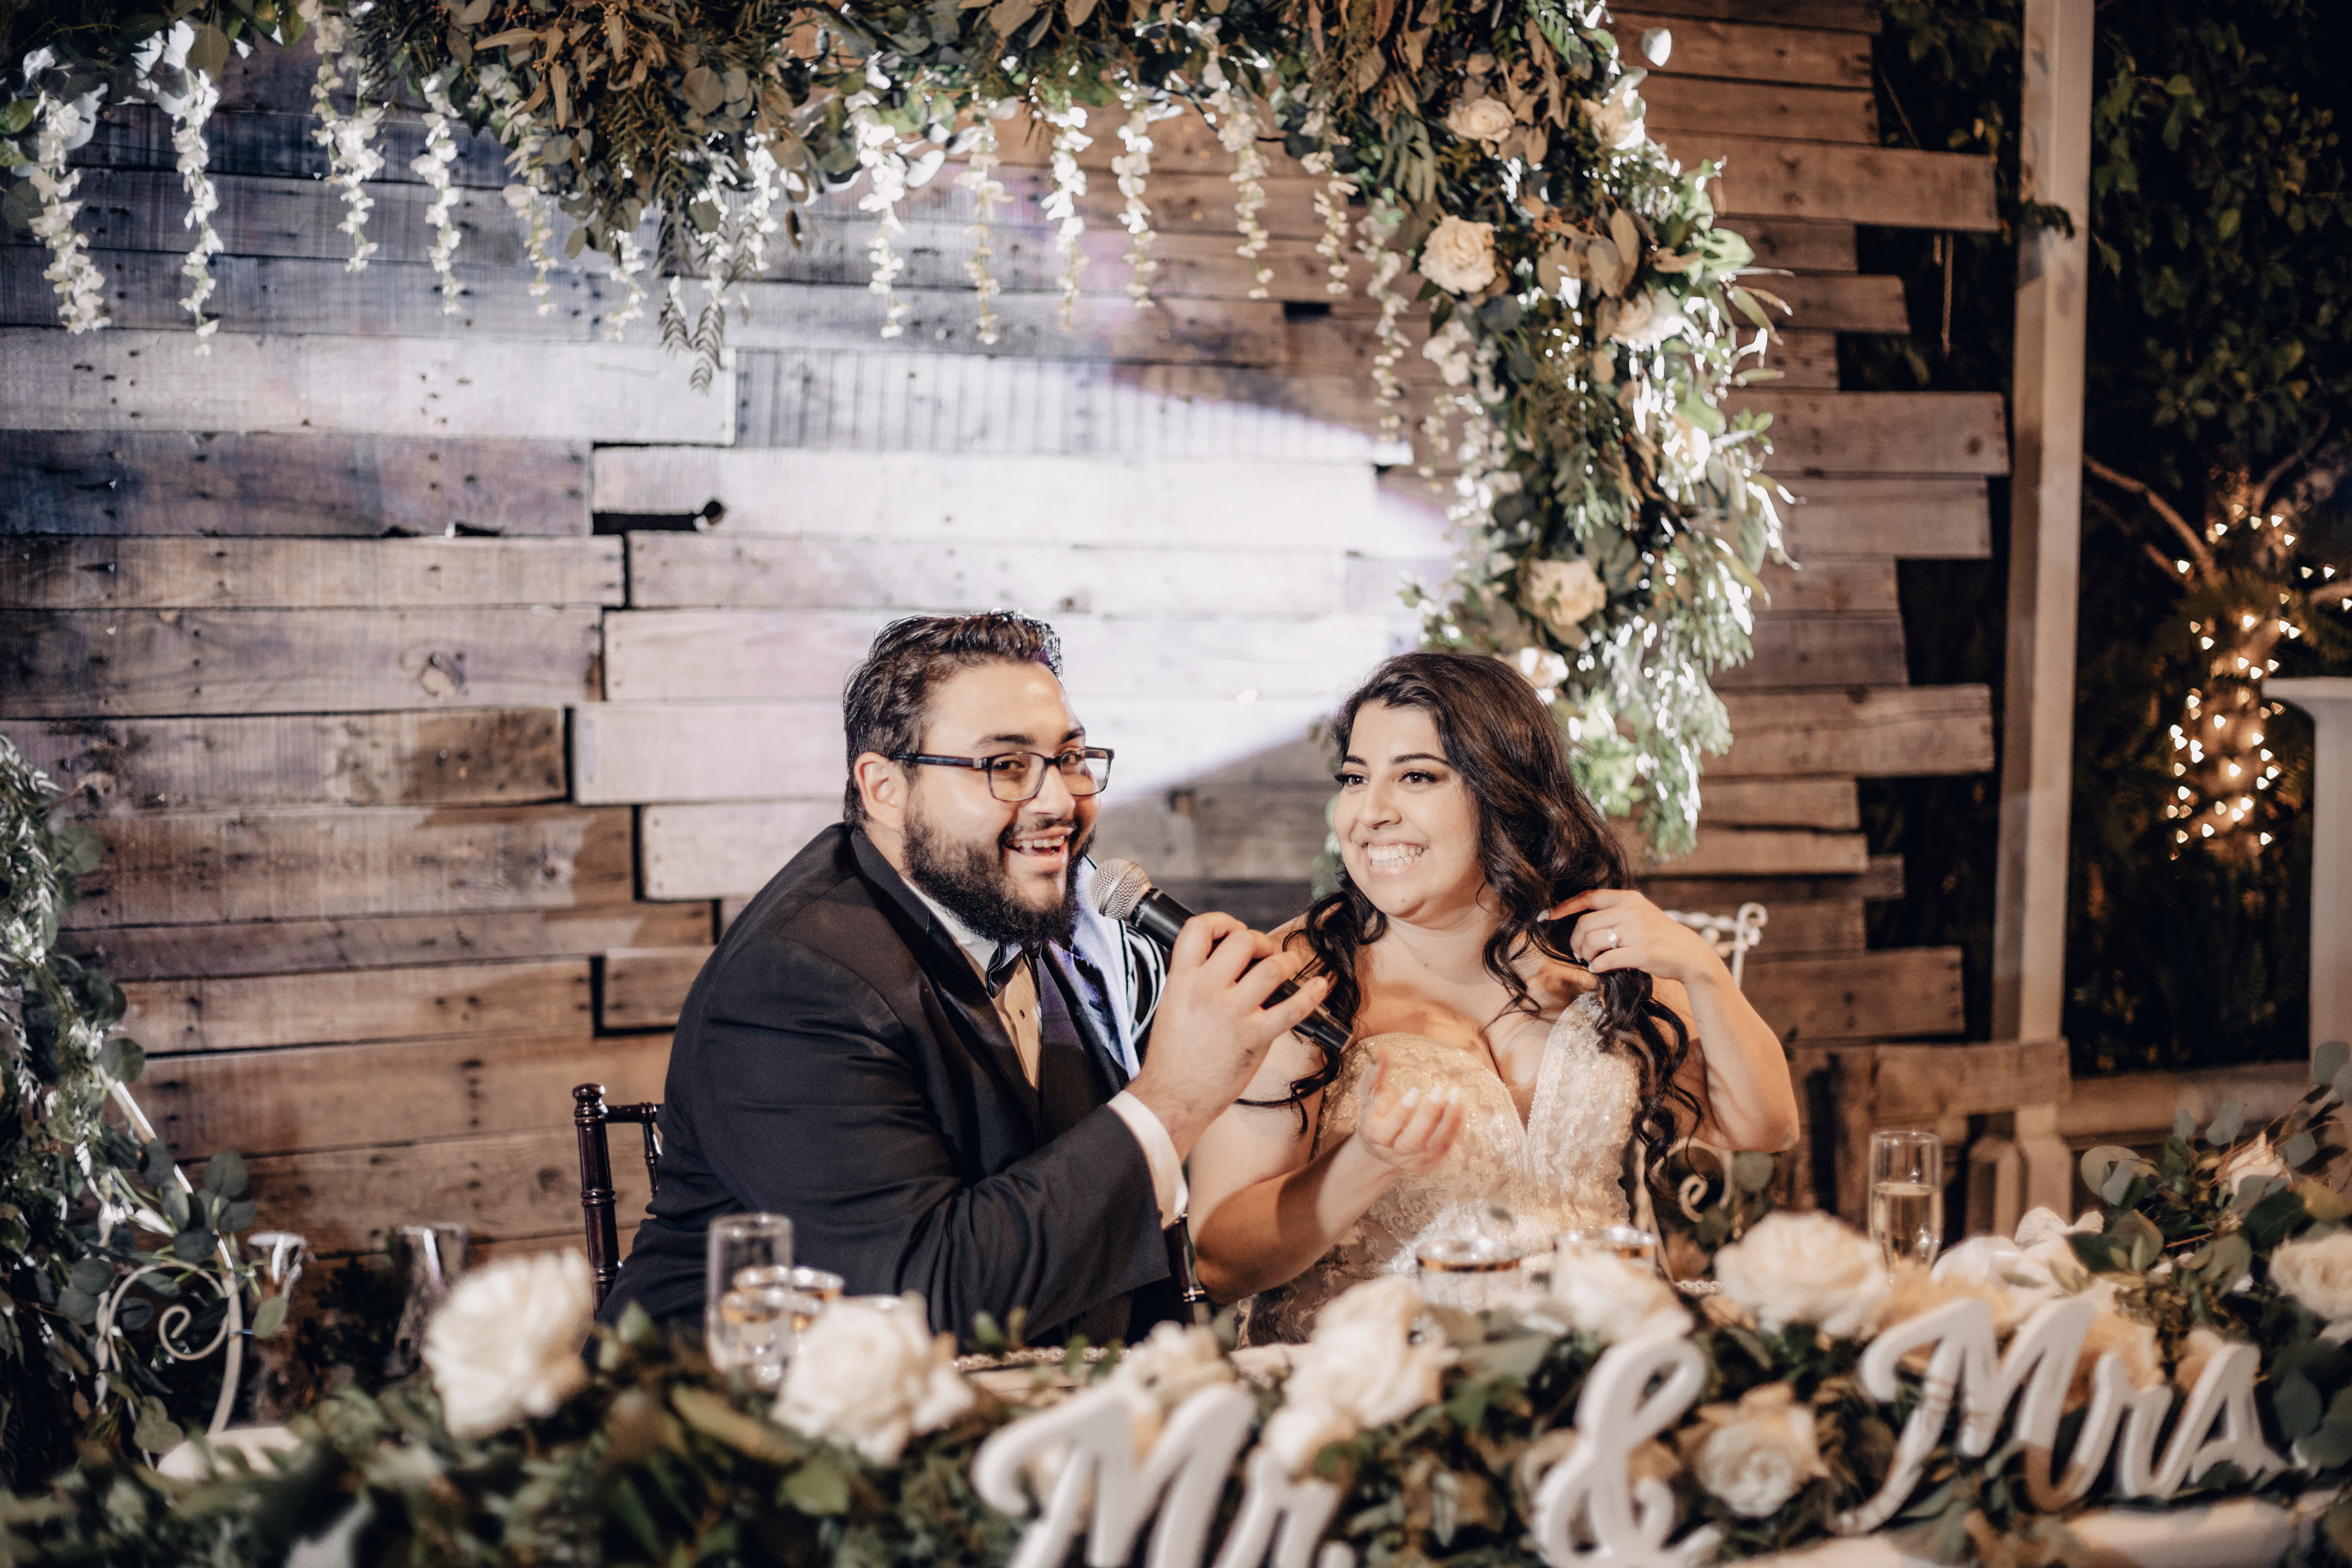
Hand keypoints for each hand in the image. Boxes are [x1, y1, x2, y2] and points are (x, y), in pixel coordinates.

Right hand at [1125, 913, 1332, 1157]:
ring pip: (1272, 968)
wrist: (1173, 1097)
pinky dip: (1311, 994)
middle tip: (1264, 953)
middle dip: (1260, 941)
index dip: (1221, 921)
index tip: (1233, 929)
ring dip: (1286, 962)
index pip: (1198, 929)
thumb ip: (1194, 979)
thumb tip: (1224, 961)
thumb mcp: (1171, 1005)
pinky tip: (1319, 986)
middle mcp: (1206, 991)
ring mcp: (1232, 1013)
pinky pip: (1292, 1009)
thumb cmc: (1172, 1058)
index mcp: (1181, 980)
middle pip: (1242, 941)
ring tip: (1288, 966)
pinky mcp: (1255, 1037)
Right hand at [1350, 1049, 1462, 1174]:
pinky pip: (1445, 1148)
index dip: (1403, 1111)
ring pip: (1434, 1145)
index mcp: (1376, 1135)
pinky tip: (1458, 1108)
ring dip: (1448, 1121)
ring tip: (1456, 1096)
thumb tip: (1381, 1049)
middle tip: (1439, 1090)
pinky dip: (1454, 1128)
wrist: (1380, 1147)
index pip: (1389, 1128)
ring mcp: (1413, 1160)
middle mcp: (1394, 1152)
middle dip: (1429, 1115)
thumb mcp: (1370, 1093)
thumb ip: (1374, 1072)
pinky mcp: (1428, 1163)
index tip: (1415, 1090)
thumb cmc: (1376, 1113)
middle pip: (1413, 1140)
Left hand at [1545, 887, 1727, 988]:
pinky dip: (1597, 967)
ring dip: (1585, 955)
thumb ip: (1613, 912)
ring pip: (1592, 942)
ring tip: (1590, 960)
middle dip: (1575, 941)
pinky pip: (1606, 960)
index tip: (1546, 916)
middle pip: (1585, 924)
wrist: (1690, 954)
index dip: (1563, 907)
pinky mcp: (1642, 952)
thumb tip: (1576, 921)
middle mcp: (1632, 911)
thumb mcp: (1638, 913)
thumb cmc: (1658, 935)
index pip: (1588, 897)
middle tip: (1578, 952)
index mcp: (1628, 898)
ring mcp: (1638, 931)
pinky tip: (1600, 968)